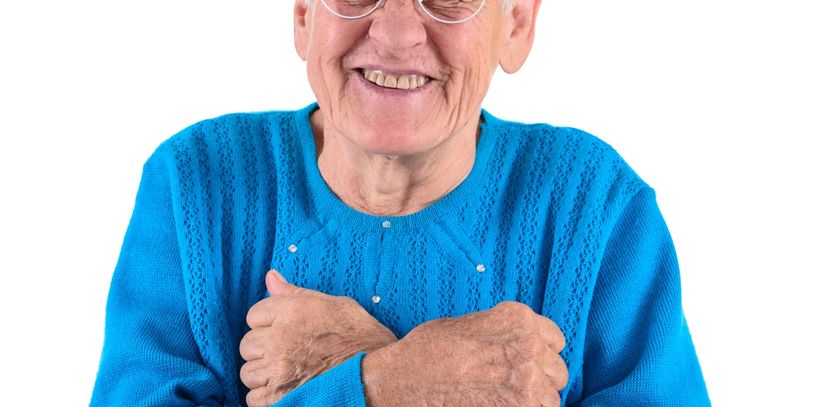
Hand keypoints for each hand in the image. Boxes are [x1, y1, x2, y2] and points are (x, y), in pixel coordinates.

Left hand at [239, 270, 397, 406]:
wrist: (377, 374)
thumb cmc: (362, 338)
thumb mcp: (334, 305)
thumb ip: (296, 293)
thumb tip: (270, 277)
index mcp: (292, 311)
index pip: (254, 315)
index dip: (269, 324)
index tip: (285, 331)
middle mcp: (279, 339)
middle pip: (248, 344)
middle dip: (264, 349)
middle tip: (288, 353)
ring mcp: (278, 370)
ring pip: (248, 372)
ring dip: (264, 374)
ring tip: (288, 373)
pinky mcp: (280, 398)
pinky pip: (254, 398)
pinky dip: (267, 397)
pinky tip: (287, 390)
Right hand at [362, 301, 567, 406]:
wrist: (403, 381)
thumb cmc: (428, 352)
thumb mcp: (470, 324)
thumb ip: (503, 332)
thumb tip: (523, 346)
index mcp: (517, 318)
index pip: (554, 339)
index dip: (539, 353)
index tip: (524, 363)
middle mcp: (528, 345)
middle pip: (556, 370)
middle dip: (538, 379)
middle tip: (507, 386)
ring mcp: (527, 379)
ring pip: (551, 397)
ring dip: (533, 401)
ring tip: (501, 399)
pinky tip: (498, 406)